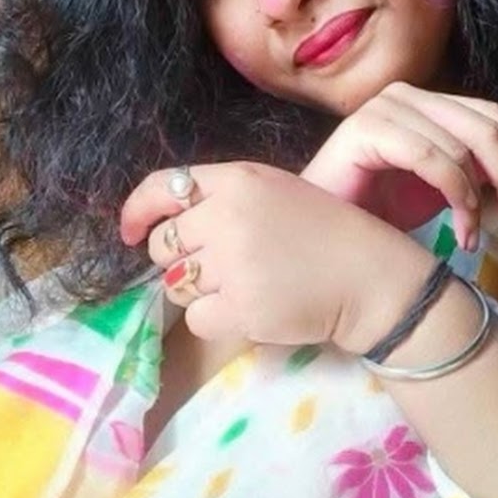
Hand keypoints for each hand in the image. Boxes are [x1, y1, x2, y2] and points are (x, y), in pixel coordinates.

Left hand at [120, 161, 430, 351]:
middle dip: (179, 258)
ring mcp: (232, 262)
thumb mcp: (275, 190)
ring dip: (198, 290)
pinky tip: (250, 307)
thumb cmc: (324, 230)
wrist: (367, 276)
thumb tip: (163, 223)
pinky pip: (196, 318)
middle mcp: (227, 215)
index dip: (136, 211)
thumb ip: (223, 197)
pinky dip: (216, 319)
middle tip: (216, 264)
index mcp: (237, 179)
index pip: (162, 187)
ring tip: (241, 284)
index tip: (130, 231)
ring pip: (175, 284)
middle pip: (162, 244)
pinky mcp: (240, 307)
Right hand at [300, 82, 497, 249]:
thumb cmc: (376, 211)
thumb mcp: (440, 187)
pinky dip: (457, 198)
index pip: (490, 112)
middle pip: (483, 127)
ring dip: (481, 201)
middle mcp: (405, 96)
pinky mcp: (366, 129)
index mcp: (425, 103)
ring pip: (462, 147)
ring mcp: (384, 108)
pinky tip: (460, 233)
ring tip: (475, 238)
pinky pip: (432, 158)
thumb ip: (475, 171)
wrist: (320, 230)